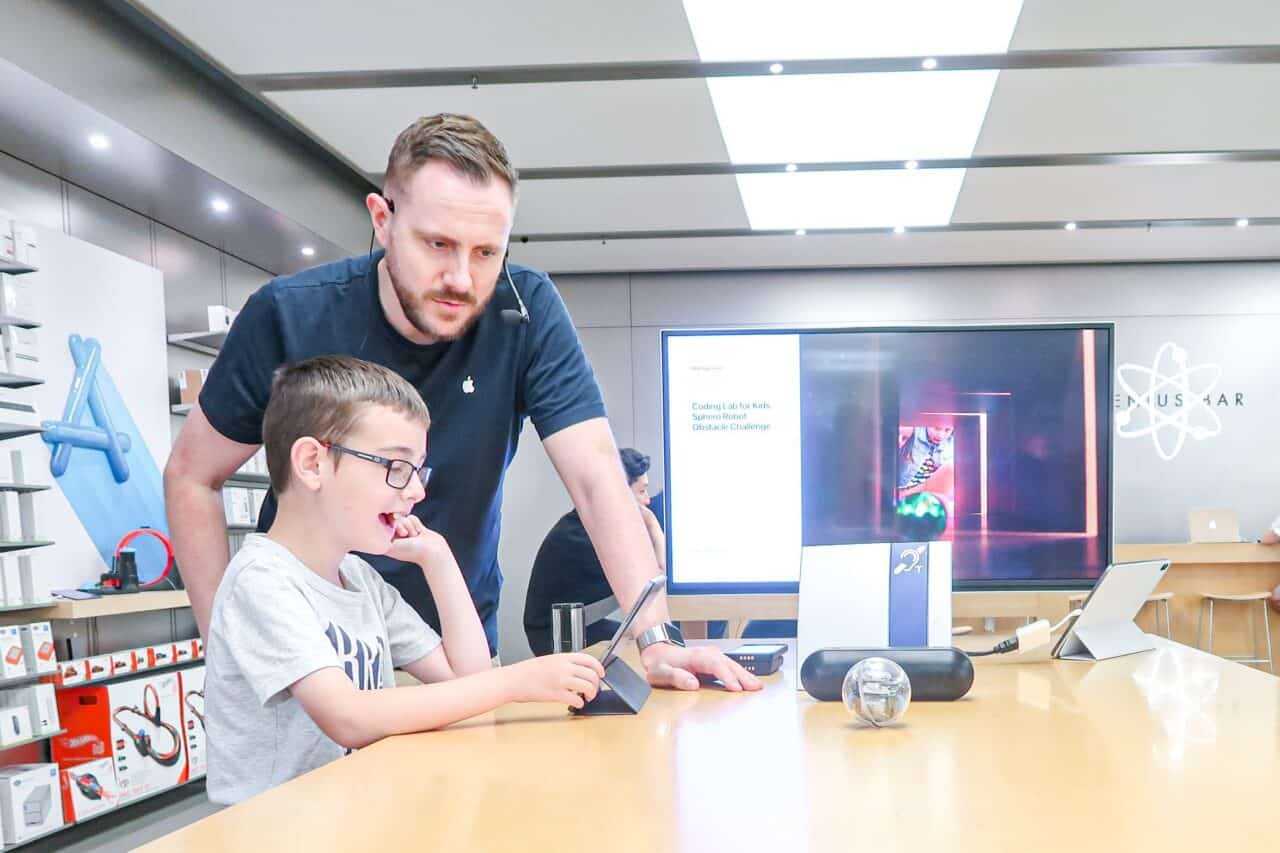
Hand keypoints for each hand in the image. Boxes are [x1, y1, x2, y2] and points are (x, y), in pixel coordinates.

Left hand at [384, 514, 451, 567]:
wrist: (433, 553)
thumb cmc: (412, 551)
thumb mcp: (392, 545)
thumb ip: (382, 533)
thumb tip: (383, 519)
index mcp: (387, 543)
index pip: (383, 525)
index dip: (391, 526)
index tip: (396, 534)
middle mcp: (396, 538)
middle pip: (394, 519)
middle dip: (402, 525)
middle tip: (406, 536)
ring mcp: (406, 532)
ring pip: (404, 517)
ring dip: (411, 526)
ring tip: (415, 536)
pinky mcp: (416, 528)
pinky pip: (412, 517)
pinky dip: (417, 524)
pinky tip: (420, 533)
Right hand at [503, 653, 604, 708]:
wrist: (513, 680)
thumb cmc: (527, 672)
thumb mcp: (549, 661)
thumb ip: (564, 664)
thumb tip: (579, 672)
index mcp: (562, 657)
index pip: (589, 659)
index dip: (599, 667)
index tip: (602, 674)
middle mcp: (563, 667)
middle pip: (591, 675)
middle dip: (596, 685)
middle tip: (593, 691)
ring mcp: (560, 680)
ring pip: (587, 687)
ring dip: (591, 694)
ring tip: (586, 698)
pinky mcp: (555, 694)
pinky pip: (576, 700)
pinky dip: (580, 704)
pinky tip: (576, 704)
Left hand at [639, 643, 762, 692]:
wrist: (658, 652)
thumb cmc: (660, 664)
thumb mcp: (661, 672)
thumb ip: (676, 677)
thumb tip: (692, 684)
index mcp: (695, 656)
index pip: (715, 665)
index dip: (727, 676)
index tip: (736, 688)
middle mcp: (706, 654)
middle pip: (728, 664)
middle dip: (743, 675)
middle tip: (755, 688)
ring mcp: (711, 656)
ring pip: (732, 664)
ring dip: (745, 674)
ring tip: (758, 686)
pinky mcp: (713, 661)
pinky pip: (730, 666)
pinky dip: (741, 673)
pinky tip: (749, 680)